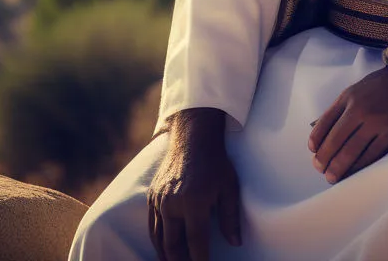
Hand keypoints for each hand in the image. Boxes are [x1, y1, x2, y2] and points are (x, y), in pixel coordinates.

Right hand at [148, 108, 240, 260]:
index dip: (200, 260)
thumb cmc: (215, 162)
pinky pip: (151, 225)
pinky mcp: (151, 196)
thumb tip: (236, 243)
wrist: (192, 138)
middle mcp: (172, 203)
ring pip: (158, 239)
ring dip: (166, 256)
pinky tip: (165, 249)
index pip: (196, 241)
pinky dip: (157, 241)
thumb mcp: (230, 186)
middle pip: (173, 246)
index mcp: (194, 201)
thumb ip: (231, 216)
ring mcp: (159, 199)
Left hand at [308, 63, 387, 183]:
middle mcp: (360, 108)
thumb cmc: (385, 85)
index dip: (316, 141)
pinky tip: (354, 174)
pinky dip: (360, 168)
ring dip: (339, 168)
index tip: (313, 152)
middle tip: (321, 170)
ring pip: (351, 152)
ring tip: (332, 177)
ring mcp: (377, 121)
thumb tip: (319, 130)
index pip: (324, 123)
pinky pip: (372, 156)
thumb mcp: (358, 87)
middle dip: (324, 159)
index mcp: (348, 96)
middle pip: (335, 140)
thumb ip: (340, 107)